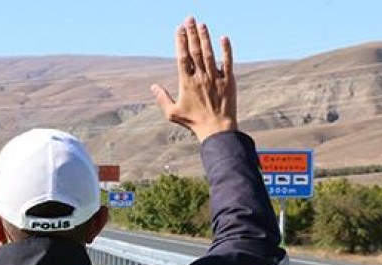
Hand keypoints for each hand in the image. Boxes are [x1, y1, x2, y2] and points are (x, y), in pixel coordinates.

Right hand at [151, 17, 237, 141]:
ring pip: (209, 53)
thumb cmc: (193, 122)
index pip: (183, 57)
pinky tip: (223, 37)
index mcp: (186, 83)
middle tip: (189, 19)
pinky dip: (226, 49)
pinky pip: (228, 61)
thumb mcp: (172, 113)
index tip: (179, 29)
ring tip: (202, 24)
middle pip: (195, 51)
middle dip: (192, 33)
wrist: (217, 129)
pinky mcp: (229, 80)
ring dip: (205, 37)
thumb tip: (153, 86)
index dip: (180, 42)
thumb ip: (162, 98)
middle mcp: (201, 77)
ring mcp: (215, 77)